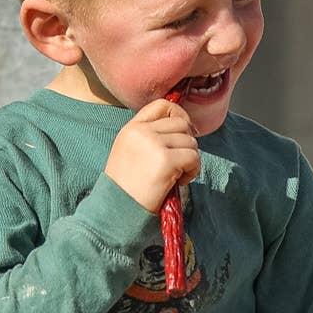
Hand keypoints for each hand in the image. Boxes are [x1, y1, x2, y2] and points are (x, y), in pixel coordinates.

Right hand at [104, 98, 200, 213]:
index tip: (187, 131)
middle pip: (181, 123)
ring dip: (190, 159)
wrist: (119, 207)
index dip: (180, 114)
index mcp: (132, 127)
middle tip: (179, 161)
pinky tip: (177, 182)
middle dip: (187, 142)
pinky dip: (192, 171)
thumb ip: (152, 136)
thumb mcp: (132, 151)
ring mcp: (153, 144)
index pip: (162, 105)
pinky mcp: (166, 160)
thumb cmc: (129, 185)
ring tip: (175, 175)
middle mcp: (141, 131)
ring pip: (191, 142)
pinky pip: (194, 158)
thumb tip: (185, 126)